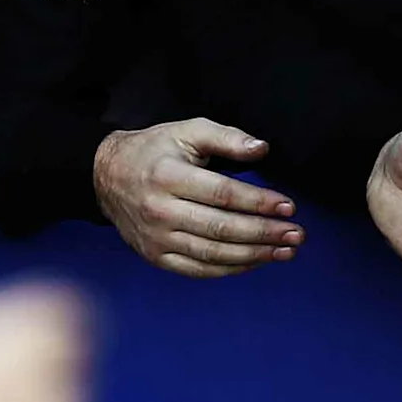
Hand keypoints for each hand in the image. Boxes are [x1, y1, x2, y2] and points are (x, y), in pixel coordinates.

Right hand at [90, 118, 298, 277]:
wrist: (105, 176)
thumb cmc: (153, 151)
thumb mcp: (186, 131)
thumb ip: (225, 137)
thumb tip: (261, 149)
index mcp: (168, 177)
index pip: (223, 195)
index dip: (259, 202)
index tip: (289, 207)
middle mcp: (160, 211)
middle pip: (222, 228)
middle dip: (264, 233)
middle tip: (296, 234)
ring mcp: (156, 238)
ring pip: (213, 254)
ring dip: (255, 256)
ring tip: (285, 252)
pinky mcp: (155, 256)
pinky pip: (198, 270)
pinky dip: (230, 269)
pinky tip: (255, 262)